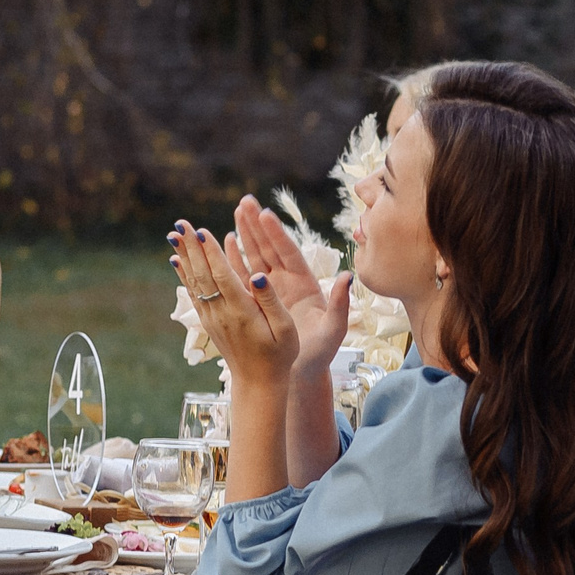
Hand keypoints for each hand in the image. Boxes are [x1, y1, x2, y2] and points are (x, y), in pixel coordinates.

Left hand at [171, 222, 297, 388]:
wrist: (258, 383)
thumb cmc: (279, 355)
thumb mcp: (285, 329)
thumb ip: (271, 300)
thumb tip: (258, 273)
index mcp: (242, 312)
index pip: (223, 277)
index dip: (212, 254)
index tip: (202, 231)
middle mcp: (222, 313)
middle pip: (203, 275)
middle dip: (192, 247)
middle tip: (181, 223)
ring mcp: (212, 318)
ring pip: (194, 282)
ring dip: (184, 256)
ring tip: (174, 234)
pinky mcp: (209, 321)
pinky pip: (194, 292)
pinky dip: (184, 274)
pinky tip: (177, 260)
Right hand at [233, 196, 351, 375]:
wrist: (301, 373)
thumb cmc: (320, 353)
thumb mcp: (334, 329)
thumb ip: (341, 303)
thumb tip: (348, 276)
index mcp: (305, 284)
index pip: (289, 254)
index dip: (277, 235)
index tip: (266, 215)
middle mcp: (287, 282)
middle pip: (270, 247)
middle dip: (258, 224)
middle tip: (246, 201)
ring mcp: (271, 288)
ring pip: (256, 255)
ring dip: (246, 233)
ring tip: (238, 210)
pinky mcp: (257, 299)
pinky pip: (244, 273)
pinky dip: (235, 257)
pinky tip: (226, 239)